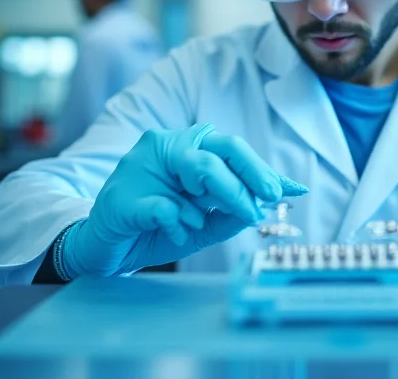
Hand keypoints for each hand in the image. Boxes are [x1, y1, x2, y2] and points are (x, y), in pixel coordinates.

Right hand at [61, 124, 307, 276]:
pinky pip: (167, 207)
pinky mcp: (124, 195)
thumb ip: (230, 214)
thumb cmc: (156, 230)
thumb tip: (265, 205)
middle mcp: (166, 147)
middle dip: (250, 177)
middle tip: (269, 200)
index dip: (262, 169)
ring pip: (200, 168)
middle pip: (220, 150)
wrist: (106, 249)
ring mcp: (142, 166)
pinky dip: (179, 223)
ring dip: (220, 197)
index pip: (231, 150)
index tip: (292, 190)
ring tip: (213, 220)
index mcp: (187, 149)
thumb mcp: (202, 225)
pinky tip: (178, 231)